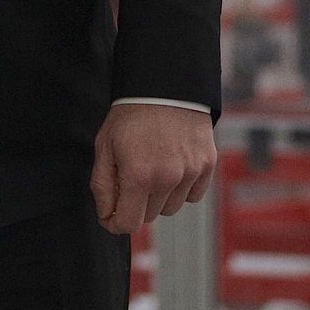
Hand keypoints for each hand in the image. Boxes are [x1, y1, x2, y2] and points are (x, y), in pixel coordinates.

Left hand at [89, 104, 215, 234]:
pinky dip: (182, 188)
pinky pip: (192, 195)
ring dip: (160, 196)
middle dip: (136, 202)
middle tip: (132, 173)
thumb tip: (108, 217)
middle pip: (149, 216)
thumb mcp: (105, 147)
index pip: (128, 225)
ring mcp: (190, 172)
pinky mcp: (207, 164)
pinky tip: (173, 164)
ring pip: (171, 208)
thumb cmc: (131, 115)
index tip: (112, 212)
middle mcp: (167, 178)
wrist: (165, 84)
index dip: (115, 222)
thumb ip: (102, 187)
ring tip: (154, 165)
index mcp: (138, 176)